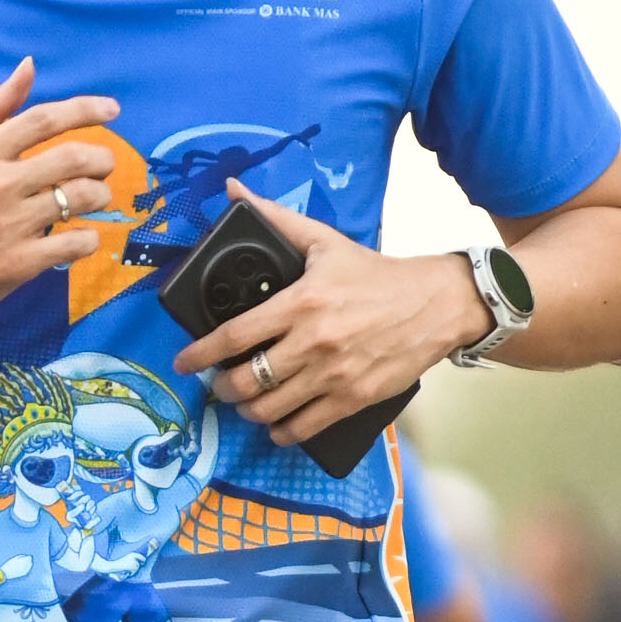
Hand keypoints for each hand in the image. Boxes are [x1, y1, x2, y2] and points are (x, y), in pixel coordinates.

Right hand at [0, 62, 123, 328]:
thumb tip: (29, 66)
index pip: (44, 120)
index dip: (86, 110)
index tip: (113, 109)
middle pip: (73, 158)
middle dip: (102, 158)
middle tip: (103, 165)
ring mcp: (10, 225)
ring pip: (81, 198)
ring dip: (100, 195)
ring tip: (94, 197)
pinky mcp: (19, 263)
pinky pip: (75, 243)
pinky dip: (89, 237)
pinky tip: (80, 236)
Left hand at [168, 183, 485, 439]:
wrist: (437, 304)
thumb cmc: (378, 275)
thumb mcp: (325, 242)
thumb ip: (277, 219)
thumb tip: (233, 190)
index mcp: (301, 303)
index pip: (234, 336)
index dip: (200, 354)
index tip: (183, 362)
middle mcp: (314, 342)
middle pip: (245, 381)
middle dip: (223, 388)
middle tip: (220, 383)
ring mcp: (334, 374)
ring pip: (269, 409)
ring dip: (248, 410)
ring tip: (246, 401)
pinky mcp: (354, 398)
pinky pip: (303, 427)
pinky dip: (281, 431)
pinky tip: (276, 424)